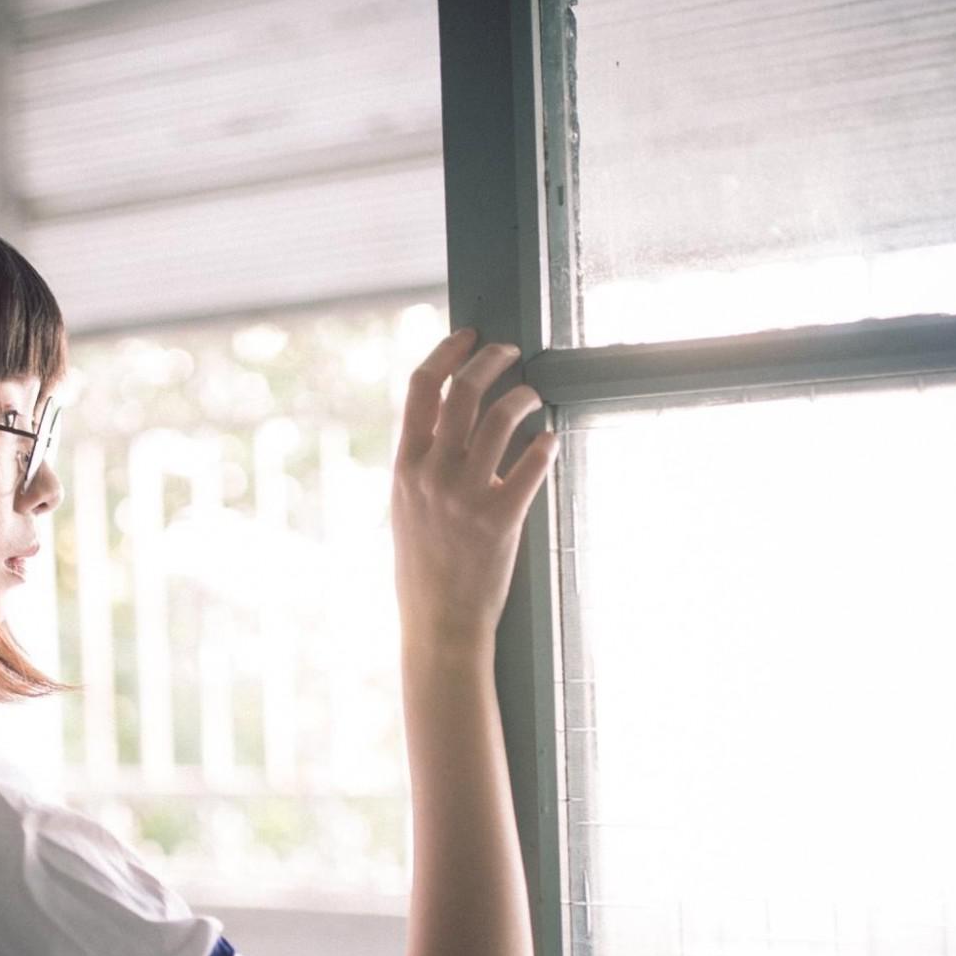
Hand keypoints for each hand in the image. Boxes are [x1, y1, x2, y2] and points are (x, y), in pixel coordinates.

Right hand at [390, 329, 556, 646]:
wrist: (440, 620)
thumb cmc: (425, 563)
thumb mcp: (407, 504)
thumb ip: (423, 459)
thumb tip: (445, 412)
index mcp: (405, 465)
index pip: (419, 387)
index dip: (447, 351)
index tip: (470, 335)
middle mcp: (432, 473)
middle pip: (462, 390)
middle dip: (492, 359)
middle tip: (512, 353)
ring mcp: (465, 495)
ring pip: (500, 417)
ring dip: (524, 396)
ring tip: (533, 396)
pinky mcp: (501, 518)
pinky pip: (532, 464)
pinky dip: (545, 444)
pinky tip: (550, 440)